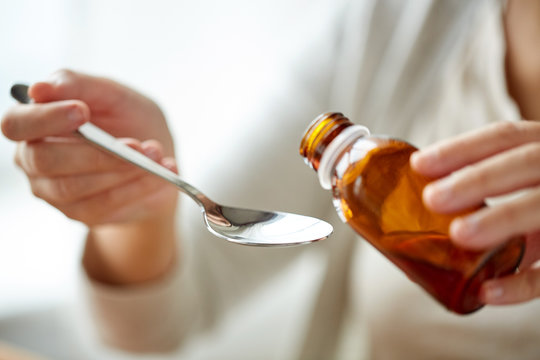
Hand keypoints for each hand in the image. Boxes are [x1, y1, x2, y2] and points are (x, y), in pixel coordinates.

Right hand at [1, 70, 178, 283]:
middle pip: (45, 161)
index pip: (17, 124)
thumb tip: (40, 88)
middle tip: (137, 144)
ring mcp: (55, 192)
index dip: (46, 118)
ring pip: (76, 188)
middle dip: (96, 152)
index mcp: (35, 123)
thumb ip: (79, 85)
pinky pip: (105, 205)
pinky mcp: (82, 213)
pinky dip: (137, 187)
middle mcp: (34, 160)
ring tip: (155, 154)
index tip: (82, 111)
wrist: (156, 158)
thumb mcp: (113, 94)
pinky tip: (161, 174)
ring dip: (122, 171)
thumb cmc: (128, 119)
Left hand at [410, 121, 539, 304]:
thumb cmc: (535, 204)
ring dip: (501, 219)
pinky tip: (488, 291)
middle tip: (432, 199)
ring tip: (459, 235)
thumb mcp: (524, 187)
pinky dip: (523, 284)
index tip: (418, 164)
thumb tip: (417, 221)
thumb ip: (485, 195)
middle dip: (478, 179)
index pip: (504, 137)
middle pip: (525, 163)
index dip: (460, 149)